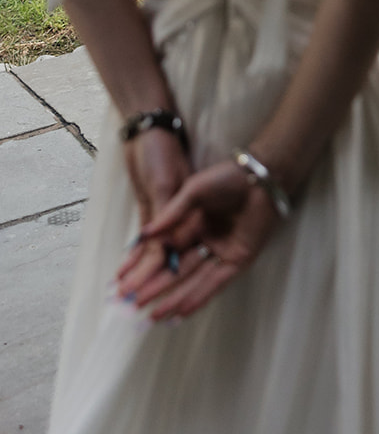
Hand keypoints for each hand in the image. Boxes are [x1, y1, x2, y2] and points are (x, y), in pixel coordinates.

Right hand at [115, 157, 282, 320]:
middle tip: (131, 305)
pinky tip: (180, 312)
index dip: (145, 269)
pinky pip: (215, 283)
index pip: (164, 253)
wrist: (259, 178)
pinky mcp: (238, 260)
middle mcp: (204, 241)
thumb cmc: (227, 178)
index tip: (125, 284)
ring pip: (192, 281)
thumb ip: (172, 214)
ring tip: (152, 317)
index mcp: (192, 225)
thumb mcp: (194, 191)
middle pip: (175, 271)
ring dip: (172, 299)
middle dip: (154, 288)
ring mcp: (220, 253)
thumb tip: (145, 234)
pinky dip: (197, 297)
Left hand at [119, 126, 190, 295]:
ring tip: (125, 296)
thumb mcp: (168, 183)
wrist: (151, 129)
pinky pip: (147, 240)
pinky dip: (136, 256)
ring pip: (157, 254)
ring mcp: (170, 217)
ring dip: (142, 274)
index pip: (183, 255)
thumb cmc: (164, 152)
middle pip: (171, 260)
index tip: (155, 302)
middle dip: (154, 285)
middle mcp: (186, 220)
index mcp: (195, 216)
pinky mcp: (155, 210)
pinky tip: (126, 271)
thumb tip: (158, 245)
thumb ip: (170, 216)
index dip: (169, 280)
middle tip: (136, 308)